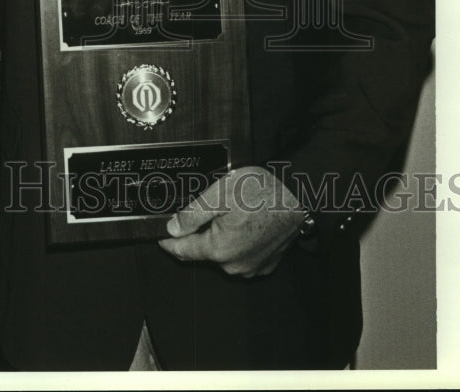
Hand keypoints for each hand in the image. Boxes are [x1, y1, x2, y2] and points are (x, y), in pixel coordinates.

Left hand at [158, 166, 302, 278]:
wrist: (300, 194)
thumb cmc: (262, 192)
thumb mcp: (219, 194)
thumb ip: (192, 214)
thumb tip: (172, 228)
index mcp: (219, 250)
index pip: (182, 250)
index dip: (168, 240)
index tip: (159, 234)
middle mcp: (235, 266)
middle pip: (203, 251)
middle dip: (196, 234)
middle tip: (199, 211)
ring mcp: (252, 267)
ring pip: (223, 253)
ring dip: (218, 238)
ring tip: (227, 212)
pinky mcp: (266, 263)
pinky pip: (242, 254)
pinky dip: (238, 241)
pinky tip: (244, 222)